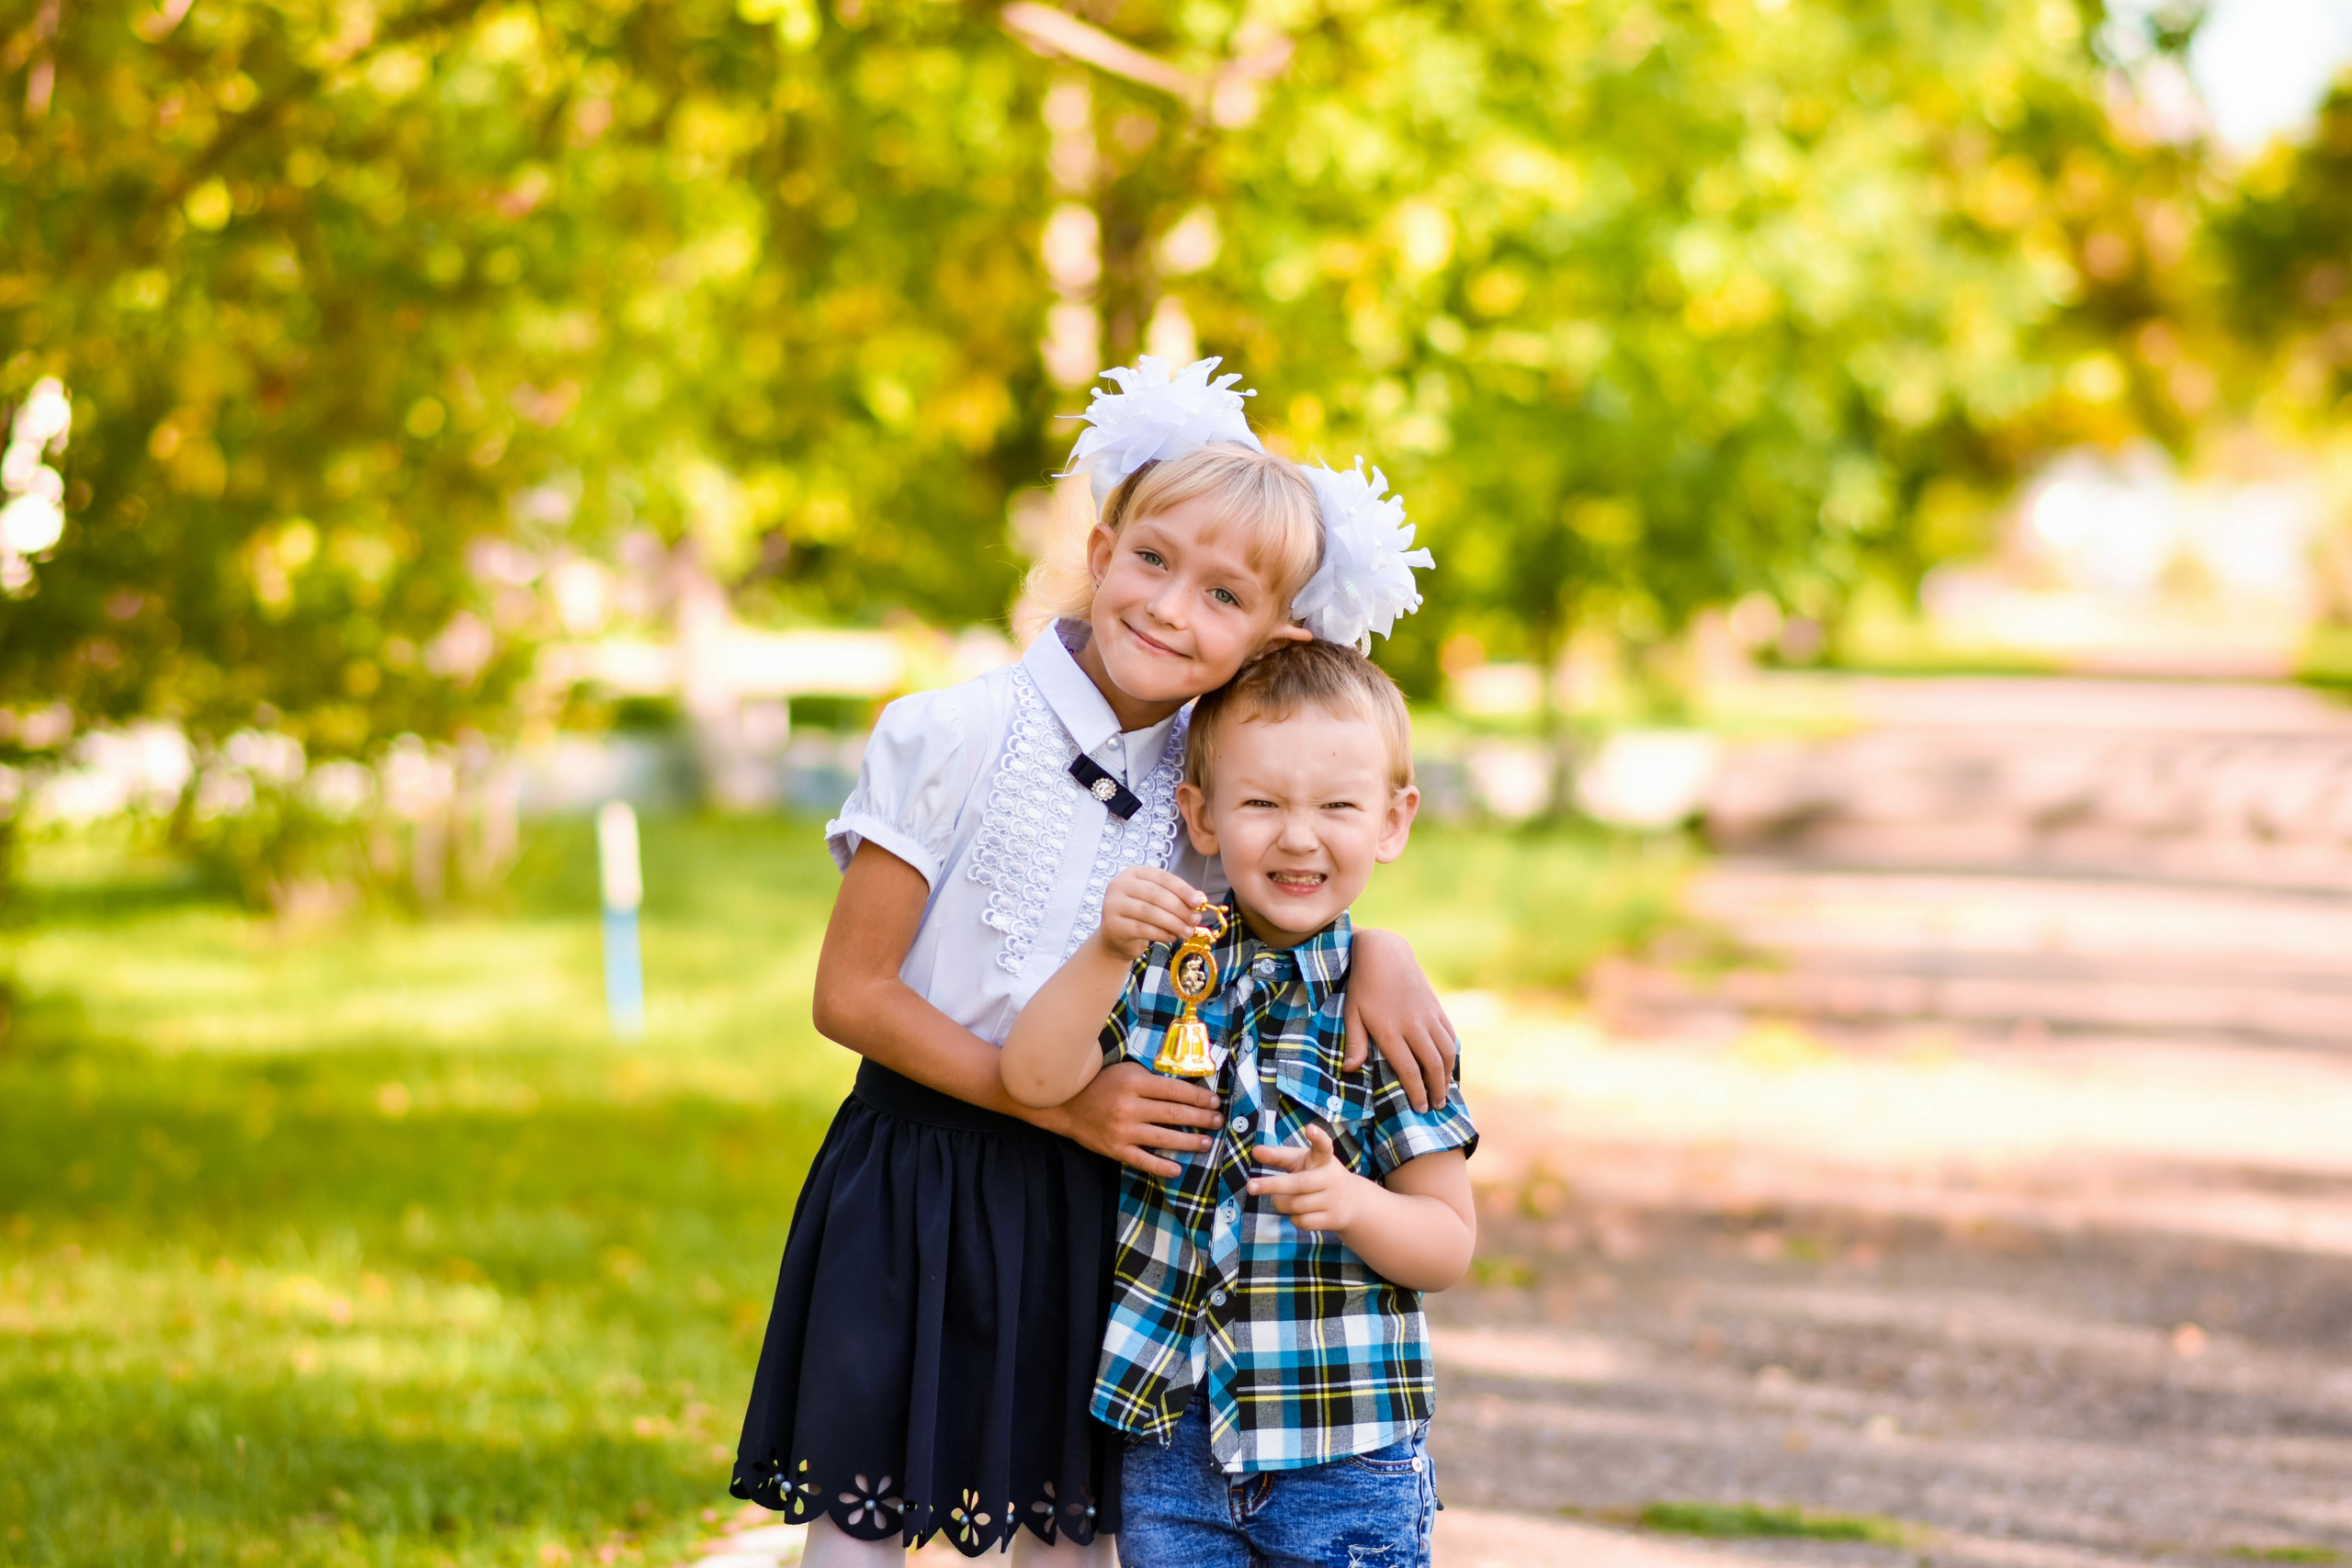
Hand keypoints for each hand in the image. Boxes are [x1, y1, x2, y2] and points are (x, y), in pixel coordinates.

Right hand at [1035, 1060, 1221, 1177]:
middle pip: (1174, 1114)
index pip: (1175, 1091)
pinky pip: (1142, 1160)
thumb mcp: (1126, 1071)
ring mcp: (1123, 1130)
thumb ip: (1151, 1079)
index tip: (1215, 1102)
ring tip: (1207, 1143)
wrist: (1066, 1105)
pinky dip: (1160, 1166)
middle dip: (1201, 1119)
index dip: (1198, 1097)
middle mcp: (1130, 1106)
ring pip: (1163, 1138)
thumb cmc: (1100, 1083)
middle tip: (1218, 1121)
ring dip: (1188, 1142)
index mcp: (1134, 1082)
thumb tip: (1186, 1089)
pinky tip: (1176, 1169)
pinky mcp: (1115, 1149)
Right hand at [1097, 866, 1208, 961]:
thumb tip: (1200, 900)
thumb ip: (1175, 897)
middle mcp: (1119, 885)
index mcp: (1133, 873)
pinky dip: (1161, 934)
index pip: (1162, 877)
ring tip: (1187, 931)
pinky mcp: (1112, 925)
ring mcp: (1112, 904)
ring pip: (1150, 913)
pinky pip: (1142, 929)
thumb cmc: (1140, 916)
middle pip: (1156, 894)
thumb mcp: (1156, 902)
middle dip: (1180, 908)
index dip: (1183, 889)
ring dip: (1173, 923)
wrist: (1116, 938)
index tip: (1199, 902)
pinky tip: (1172, 937)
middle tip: (1195, 920)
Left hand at [1248, 1125, 1372, 1232]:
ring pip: (1296, 1205)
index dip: (1318, 1137)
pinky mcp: (1333, 1219)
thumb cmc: (1317, 1175)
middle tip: (1250, 1186)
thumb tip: (1255, 1151)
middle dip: (1272, 1185)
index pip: (1323, 1146)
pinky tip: (1298, 1212)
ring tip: (1280, 1198)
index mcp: (1323, 1159)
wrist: (1353, 1202)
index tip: (1310, 1128)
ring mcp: (1333, 1199)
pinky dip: (1293, 1218)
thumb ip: (1279, 1156)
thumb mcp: (1302, 1161)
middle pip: (1298, 1183)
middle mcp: (1330, 1178)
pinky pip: (1302, 1221)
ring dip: (1280, 1203)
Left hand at [1342, 927, 1456, 1110]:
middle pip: (1432, 1064)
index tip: (1419, 1108)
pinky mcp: (1436, 1007)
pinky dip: (1452, 1053)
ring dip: (1448, 1074)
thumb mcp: (1352, 1013)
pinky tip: (1449, 1065)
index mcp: (1390, 1030)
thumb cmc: (1363, 985)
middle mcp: (1413, 1025)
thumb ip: (1354, 1042)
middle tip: (1435, 1106)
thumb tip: (1349, 1070)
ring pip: (1446, 1051)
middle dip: (1436, 1089)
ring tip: (1444, 1090)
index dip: (1416, 1091)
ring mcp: (1428, 1015)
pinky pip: (1449, 1035)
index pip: (1409, 1069)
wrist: (1385, 953)